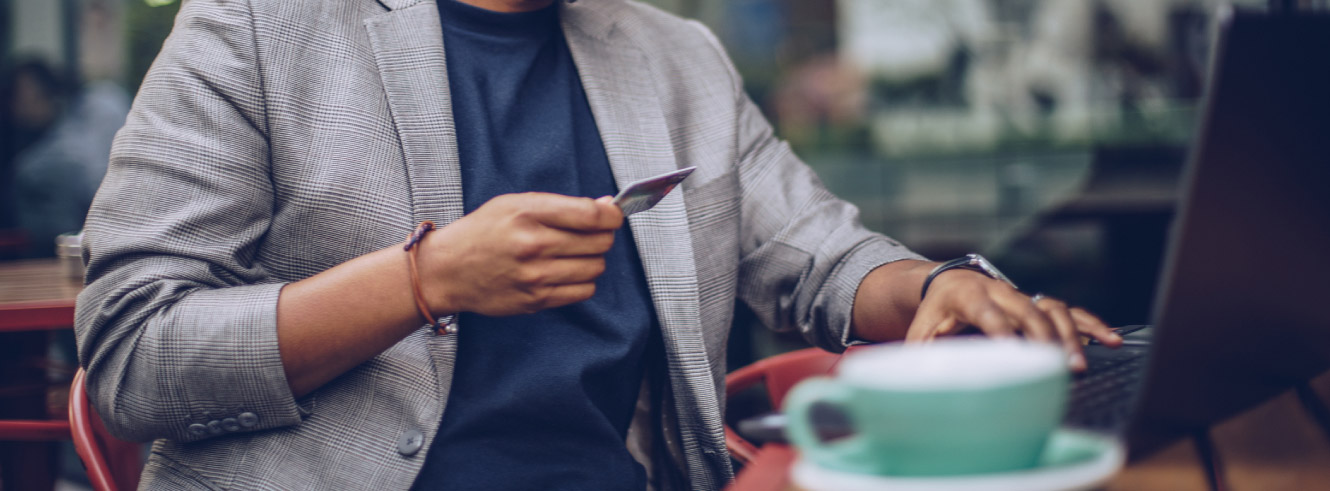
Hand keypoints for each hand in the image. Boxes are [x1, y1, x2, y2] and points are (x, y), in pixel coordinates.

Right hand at [416, 192, 621, 316]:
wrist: (447, 270)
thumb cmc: (482, 232)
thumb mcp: (515, 204)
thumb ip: (561, 205)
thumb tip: (605, 206)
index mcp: (528, 213)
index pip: (591, 214)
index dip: (612, 214)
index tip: (613, 215)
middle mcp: (533, 245)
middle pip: (600, 242)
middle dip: (602, 236)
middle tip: (590, 234)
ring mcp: (535, 276)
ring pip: (595, 268)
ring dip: (592, 260)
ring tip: (573, 254)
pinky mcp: (536, 300)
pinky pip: (583, 292)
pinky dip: (583, 281)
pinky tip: (566, 273)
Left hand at [906, 269, 1121, 370]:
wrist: (948, 282)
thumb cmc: (934, 314)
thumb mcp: (920, 333)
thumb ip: (919, 356)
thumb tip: (914, 384)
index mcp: (967, 296)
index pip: (988, 313)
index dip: (1002, 331)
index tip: (1015, 352)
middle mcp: (1000, 291)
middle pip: (1028, 311)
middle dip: (1043, 339)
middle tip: (1055, 367)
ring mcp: (1023, 295)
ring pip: (1053, 309)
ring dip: (1070, 335)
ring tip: (1079, 364)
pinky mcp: (1038, 303)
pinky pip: (1069, 311)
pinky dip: (1090, 324)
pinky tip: (1110, 341)